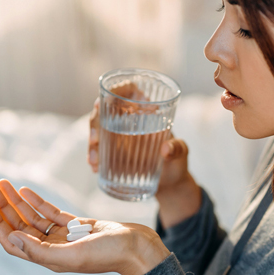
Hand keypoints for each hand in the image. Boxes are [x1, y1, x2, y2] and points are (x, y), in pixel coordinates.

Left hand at [0, 179, 170, 274]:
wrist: (138, 247)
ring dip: (16, 200)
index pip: (12, 240)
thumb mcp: (73, 255)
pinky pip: (50, 212)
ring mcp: (64, 236)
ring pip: (32, 216)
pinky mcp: (77, 225)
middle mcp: (52, 247)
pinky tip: (25, 189)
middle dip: (2, 205)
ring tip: (2, 182)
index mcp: (48, 258)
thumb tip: (12, 239)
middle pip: (19, 225)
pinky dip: (37, 200)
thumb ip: (41, 251)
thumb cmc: (109, 254)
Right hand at [88, 84, 201, 228]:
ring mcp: (119, 135)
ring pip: (98, 129)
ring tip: (94, 161)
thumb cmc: (178, 163)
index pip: (129, 90)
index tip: (106, 99)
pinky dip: (94, 156)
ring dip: (92, 142)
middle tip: (96, 139)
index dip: (116, 89)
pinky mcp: (113, 151)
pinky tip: (94, 167)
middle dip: (95, 122)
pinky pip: (98, 149)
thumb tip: (166, 149)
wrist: (170, 185)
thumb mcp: (182, 153)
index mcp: (147, 110)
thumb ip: (178, 149)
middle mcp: (130, 119)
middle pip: (106, 109)